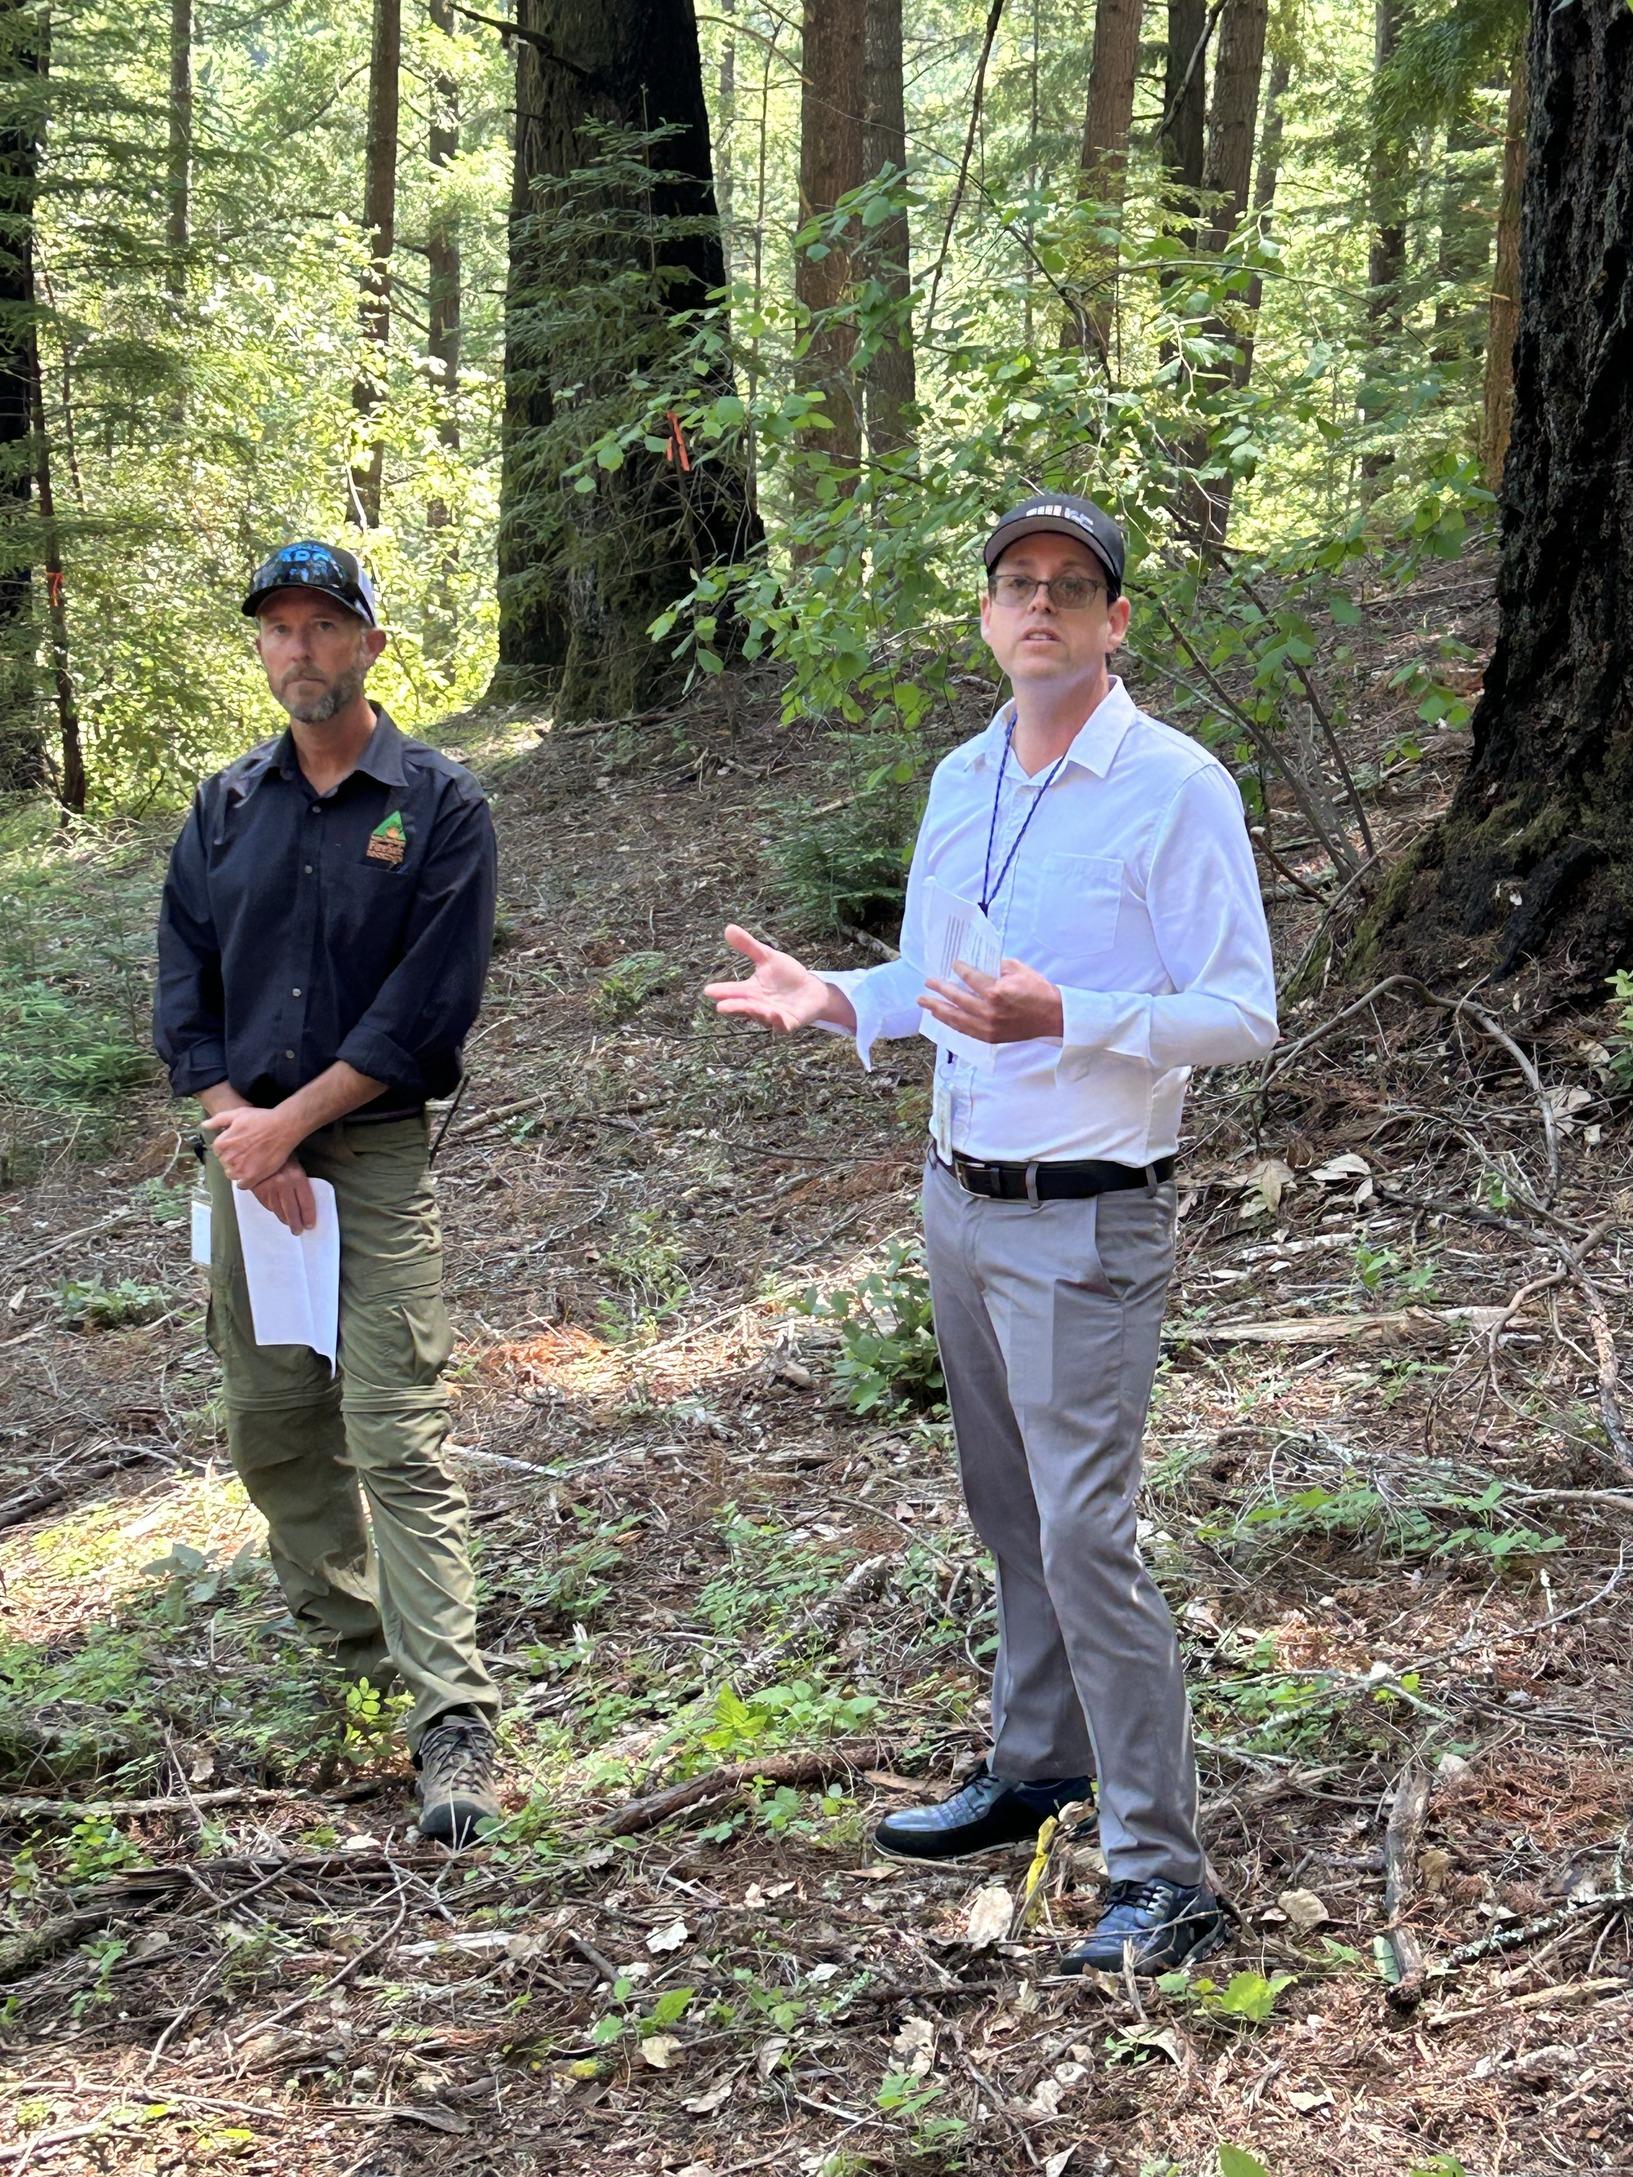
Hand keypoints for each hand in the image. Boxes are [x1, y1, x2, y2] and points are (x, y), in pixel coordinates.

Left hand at [202, 1104, 300, 1188]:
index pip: (218, 1151)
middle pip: (225, 1163)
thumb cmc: (261, 1119)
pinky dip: (245, 1181)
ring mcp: (240, 1169)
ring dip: (239, 1170)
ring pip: (232, 1174)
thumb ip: (218, 1120)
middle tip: (246, 1151)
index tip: (238, 1144)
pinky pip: (243, 1185)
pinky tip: (252, 1173)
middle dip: (233, 1158)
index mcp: (222, 1144)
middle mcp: (228, 1158)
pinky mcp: (253, 1176)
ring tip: (250, 1161)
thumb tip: (204, 1125)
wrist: (283, 1127)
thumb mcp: (237, 1114)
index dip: (228, 1147)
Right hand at [248, 1158, 317, 1234]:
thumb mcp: (296, 1165)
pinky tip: (277, 1211)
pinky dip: (272, 1209)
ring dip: (284, 1218)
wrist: (260, 1145)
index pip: (306, 1202)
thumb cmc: (283, 1154)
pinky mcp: (257, 1189)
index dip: (308, 1216)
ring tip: (288, 1223)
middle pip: (291, 1210)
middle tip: (298, 1231)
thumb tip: (303, 1203)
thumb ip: (299, 1183)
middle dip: (296, 1223)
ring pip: (278, 1210)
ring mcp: (269, 1187)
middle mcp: (283, 1184)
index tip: (309, 1224)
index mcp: (297, 1177)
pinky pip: (267, 1204)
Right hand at [704, 924, 841, 1033]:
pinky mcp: (788, 1024)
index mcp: (750, 991)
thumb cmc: (787, 975)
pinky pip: (781, 1025)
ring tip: (748, 1006)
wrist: (812, 990)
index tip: (708, 991)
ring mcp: (772, 1017)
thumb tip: (728, 928)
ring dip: (754, 1012)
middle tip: (720, 1007)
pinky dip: (777, 1021)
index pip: (733, 991)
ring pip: (760, 1016)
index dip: (722, 992)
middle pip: (743, 1008)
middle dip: (733, 1007)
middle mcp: (758, 1006)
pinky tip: (774, 1014)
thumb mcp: (767, 957)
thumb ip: (749, 946)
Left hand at [918, 957, 1063, 1043]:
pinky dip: (951, 1023)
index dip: (959, 970)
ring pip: (956, 1018)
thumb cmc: (1038, 991)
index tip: (953, 964)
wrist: (1053, 1017)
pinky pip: (964, 1030)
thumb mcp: (1019, 970)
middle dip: (940, 990)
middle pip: (957, 998)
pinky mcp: (990, 1037)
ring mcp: (988, 1027)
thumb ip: (997, 966)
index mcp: (996, 992)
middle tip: (928, 983)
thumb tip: (979, 965)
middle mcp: (988, 1011)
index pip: (970, 978)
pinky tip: (941, 1017)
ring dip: (938, 1009)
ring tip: (924, 1003)